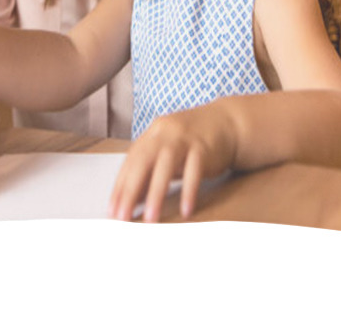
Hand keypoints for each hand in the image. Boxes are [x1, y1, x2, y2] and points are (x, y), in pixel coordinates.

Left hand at [109, 104, 234, 222]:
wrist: (227, 122)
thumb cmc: (193, 141)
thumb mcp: (168, 152)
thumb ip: (151, 170)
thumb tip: (132, 199)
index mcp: (153, 134)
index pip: (131, 161)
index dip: (120, 186)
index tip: (112, 211)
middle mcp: (165, 133)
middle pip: (142, 162)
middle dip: (130, 191)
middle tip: (122, 217)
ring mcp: (185, 138)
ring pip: (166, 165)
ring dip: (156, 194)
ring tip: (150, 219)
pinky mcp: (205, 147)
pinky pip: (195, 170)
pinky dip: (189, 190)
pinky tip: (186, 211)